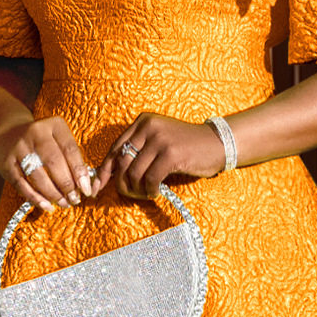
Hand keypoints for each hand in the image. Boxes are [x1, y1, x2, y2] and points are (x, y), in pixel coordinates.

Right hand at [1, 115, 96, 212]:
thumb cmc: (42, 141)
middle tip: (75, 199)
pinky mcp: (6, 163)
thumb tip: (84, 185)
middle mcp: (36, 133)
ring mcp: (19, 148)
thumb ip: (70, 157)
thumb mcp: (58, 139)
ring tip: (64, 203)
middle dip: (67, 185)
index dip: (80, 172)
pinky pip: (22, 184)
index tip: (87, 189)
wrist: (7, 133)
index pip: (70, 149)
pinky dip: (36, 198)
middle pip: (54, 162)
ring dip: (53, 193)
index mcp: (54, 125)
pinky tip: (47, 206)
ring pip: (38, 175)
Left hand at [93, 113, 228, 198]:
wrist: (217, 144)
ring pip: (134, 173)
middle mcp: (148, 126)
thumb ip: (139, 152)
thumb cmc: (187, 148)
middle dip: (122, 183)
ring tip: (146, 193)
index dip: (105, 170)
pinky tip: (156, 192)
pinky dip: (150, 190)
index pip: (115, 148)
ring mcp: (160, 139)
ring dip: (137, 189)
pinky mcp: (171, 154)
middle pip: (121, 162)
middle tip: (131, 194)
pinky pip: (150, 179)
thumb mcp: (159, 142)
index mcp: (142, 122)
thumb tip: (113, 176)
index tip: (98, 187)